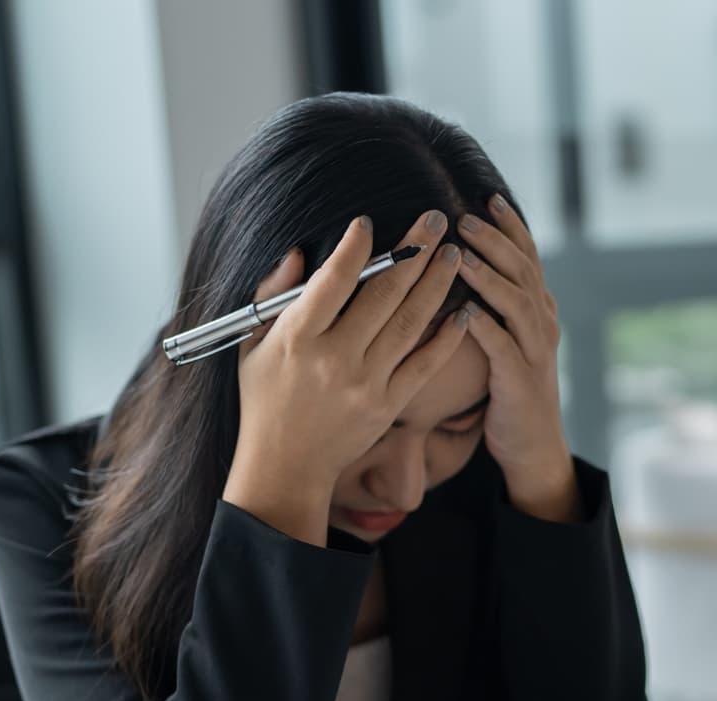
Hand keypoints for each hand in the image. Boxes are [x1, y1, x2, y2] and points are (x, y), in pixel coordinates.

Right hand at [223, 211, 466, 544]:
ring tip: (452, 253)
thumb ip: (274, 296)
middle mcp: (334, 359)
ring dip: (436, 284)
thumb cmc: (265, 399)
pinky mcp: (388, 405)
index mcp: (297, 339)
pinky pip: (424, 365)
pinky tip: (464, 311)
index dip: (354, 250)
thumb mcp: (252, 345)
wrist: (285, 466)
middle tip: (435, 218)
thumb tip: (299, 253)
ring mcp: (365, 384)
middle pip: (382, 295)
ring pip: (409, 323)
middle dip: (412, 251)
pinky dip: (446, 338)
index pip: (332, 282)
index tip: (369, 223)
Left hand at [456, 195, 580, 522]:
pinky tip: (464, 311)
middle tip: (464, 218)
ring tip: (460, 254)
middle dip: (494, 241)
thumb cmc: (509, 391)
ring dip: (489, 275)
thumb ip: (497, 306)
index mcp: (539, 311)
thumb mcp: (508, 340)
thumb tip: (466, 268)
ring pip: (516, 302)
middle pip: (522, 270)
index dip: (511, 227)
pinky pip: (504, 346)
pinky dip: (485, 326)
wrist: (532, 446)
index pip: (528, 257)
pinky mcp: (521, 379)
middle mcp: (542, 324)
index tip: (488, 197)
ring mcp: (535, 351)